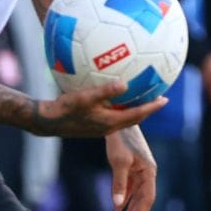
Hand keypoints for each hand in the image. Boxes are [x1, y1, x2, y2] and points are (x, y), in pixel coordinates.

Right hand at [32, 79, 166, 137]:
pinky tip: (115, 95)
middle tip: (159, 98)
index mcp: (110, 122)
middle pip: (134, 118)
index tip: (165, 99)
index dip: (152, 107)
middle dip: (148, 109)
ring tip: (141, 96)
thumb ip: (105, 91)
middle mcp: (108, 126)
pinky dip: (120, 106)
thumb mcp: (85, 97)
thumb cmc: (64, 109)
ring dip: (134, 108)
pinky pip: (113, 114)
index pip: (137, 114)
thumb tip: (125, 83)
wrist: (46, 122)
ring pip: (124, 117)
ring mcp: (100, 126)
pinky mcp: (93, 124)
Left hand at [106, 126, 157, 210]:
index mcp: (149, 171)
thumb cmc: (121, 139)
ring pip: (137, 194)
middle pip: (143, 199)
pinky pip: (130, 187)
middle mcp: (147, 172)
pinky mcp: (132, 166)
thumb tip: (117, 207)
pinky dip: (125, 198)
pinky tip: (119, 208)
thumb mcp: (119, 162)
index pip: (147, 198)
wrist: (118, 118)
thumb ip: (119, 185)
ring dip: (130, 209)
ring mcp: (140, 169)